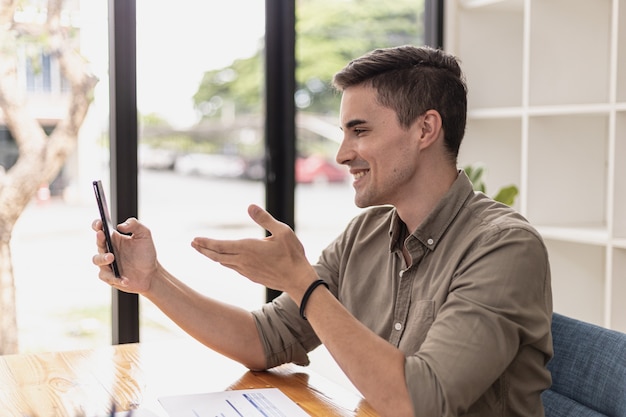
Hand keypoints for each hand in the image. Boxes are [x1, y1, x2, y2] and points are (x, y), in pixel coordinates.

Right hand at [91, 217, 158, 294]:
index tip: (100, 223)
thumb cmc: (146, 253)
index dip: (97, 224)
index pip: (100, 229)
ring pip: (97, 260)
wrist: (151, 273)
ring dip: (102, 258)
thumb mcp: (144, 235)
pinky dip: (116, 278)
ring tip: (111, 258)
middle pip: (98, 243)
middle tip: (102, 235)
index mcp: (114, 238)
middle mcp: (108, 250)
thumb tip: (121, 225)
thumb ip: (135, 225)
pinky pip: (107, 277)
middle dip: (99, 239)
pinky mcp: (110, 277)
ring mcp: (107, 264)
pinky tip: (125, 279)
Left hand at [191, 204, 317, 297]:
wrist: (298, 280)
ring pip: (224, 263)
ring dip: (212, 256)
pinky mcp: (252, 277)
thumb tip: (250, 206)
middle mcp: (243, 261)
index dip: (206, 242)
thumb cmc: (292, 254)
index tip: (195, 239)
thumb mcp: (282, 231)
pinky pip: (233, 268)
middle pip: (217, 255)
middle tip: (193, 244)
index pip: (221, 245)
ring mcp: (246, 271)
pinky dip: (224, 262)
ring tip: (204, 250)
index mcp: (248, 248)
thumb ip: (265, 219)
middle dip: (204, 249)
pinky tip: (225, 260)